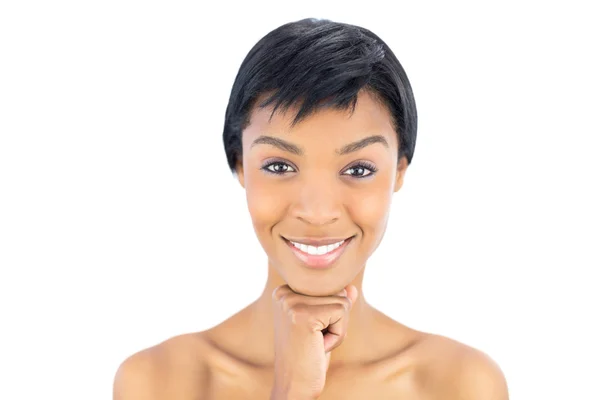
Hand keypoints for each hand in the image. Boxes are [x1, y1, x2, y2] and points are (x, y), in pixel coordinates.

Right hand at [270, 284, 357, 399]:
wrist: (294, 386)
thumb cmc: (308, 356)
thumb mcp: (323, 325)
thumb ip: (335, 303)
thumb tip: (352, 287)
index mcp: (284, 291)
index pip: (328, 286)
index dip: (329, 313)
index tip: (310, 332)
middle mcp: (284, 293)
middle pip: (336, 291)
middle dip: (335, 320)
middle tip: (314, 340)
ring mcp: (291, 303)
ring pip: (342, 302)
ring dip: (337, 328)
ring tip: (315, 343)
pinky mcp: (303, 315)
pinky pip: (342, 313)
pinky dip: (338, 335)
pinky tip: (318, 347)